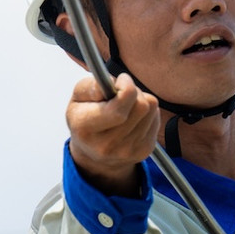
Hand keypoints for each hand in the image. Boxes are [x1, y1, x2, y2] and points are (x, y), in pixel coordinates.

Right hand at [67, 73, 159, 195]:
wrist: (93, 153)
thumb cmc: (85, 116)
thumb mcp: (78, 97)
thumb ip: (90, 86)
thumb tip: (113, 83)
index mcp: (85, 129)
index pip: (118, 111)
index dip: (126, 89)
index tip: (122, 80)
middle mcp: (107, 145)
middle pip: (140, 107)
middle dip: (135, 92)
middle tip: (122, 92)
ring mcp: (127, 150)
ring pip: (151, 110)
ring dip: (142, 100)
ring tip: (127, 105)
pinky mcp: (144, 151)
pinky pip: (156, 119)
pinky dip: (148, 113)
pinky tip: (133, 117)